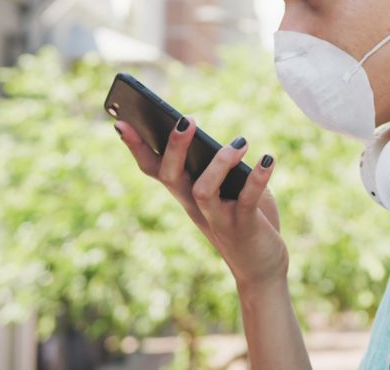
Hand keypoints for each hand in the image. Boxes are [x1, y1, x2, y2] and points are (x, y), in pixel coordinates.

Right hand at [115, 118, 287, 288]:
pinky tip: (268, 159)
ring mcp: (218, 219)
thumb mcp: (231, 190)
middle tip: (186, 119)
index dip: (136, 148)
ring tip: (240, 142)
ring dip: (219, 164)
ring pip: (203, 191)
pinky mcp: (244, 227)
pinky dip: (258, 178)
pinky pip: (247, 199)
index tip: (121, 122)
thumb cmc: (246, 221)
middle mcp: (196, 208)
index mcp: (187, 196)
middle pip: (170, 177)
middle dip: (174, 148)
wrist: (260, 269)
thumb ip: (226, 169)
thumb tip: (230, 142)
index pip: (154, 170)